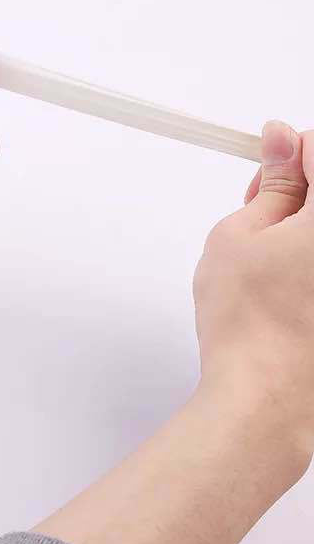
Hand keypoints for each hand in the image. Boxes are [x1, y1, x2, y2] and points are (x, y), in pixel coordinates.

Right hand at [194, 120, 313, 448]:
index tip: (273, 160)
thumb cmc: (247, 328)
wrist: (266, 400)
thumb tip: (279, 143)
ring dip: (307, 229)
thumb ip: (271, 184)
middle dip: (302, 191)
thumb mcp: (237, 236)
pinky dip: (311, 264)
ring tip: (274, 256)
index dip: (293, 152)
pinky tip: (293, 282)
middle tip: (266, 211)